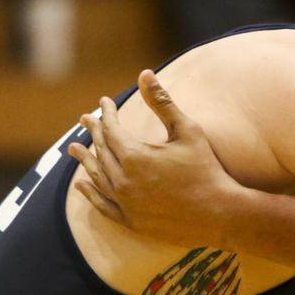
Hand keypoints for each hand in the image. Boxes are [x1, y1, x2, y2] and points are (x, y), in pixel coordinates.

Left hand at [67, 70, 238, 246]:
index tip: (105, 102)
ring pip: (98, 176)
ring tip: (74, 148)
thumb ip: (162, 102)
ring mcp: (125, 203)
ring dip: (85, 160)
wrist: (220, 213)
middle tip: (86, 120)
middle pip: (101, 151)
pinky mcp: (131, 221)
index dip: (106, 114)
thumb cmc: (206, 168)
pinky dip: (90, 193)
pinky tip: (81, 184)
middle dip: (94, 132)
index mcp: (134, 156)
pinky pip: (103, 205)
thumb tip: (145, 74)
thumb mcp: (186, 130)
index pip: (111, 129)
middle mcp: (123, 180)